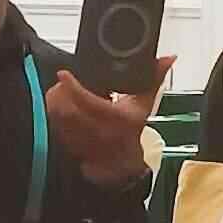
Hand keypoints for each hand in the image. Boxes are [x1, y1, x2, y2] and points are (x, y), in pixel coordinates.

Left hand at [45, 71, 157, 185]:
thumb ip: (153, 80)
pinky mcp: (66, 143)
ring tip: (62, 91)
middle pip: (67, 107)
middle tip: (63, 81)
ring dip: (55, 101)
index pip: (90, 102)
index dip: (74, 88)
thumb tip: (168, 58)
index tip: (64, 74)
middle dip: (61, 91)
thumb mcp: (144, 104)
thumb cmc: (131, 130)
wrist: (121, 164)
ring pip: (56, 115)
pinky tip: (60, 106)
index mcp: (118, 118)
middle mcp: (98, 130)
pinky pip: (53, 124)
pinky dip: (53, 112)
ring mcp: (80, 138)